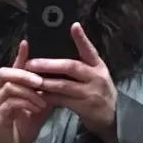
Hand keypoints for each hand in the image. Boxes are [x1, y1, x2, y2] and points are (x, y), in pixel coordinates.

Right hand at [0, 40, 50, 142]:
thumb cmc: (24, 125)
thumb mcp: (39, 105)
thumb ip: (45, 91)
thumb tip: (60, 78)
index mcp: (8, 86)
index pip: (13, 66)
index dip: (20, 55)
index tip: (27, 42)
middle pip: (5, 72)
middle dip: (24, 74)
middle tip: (40, 80)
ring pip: (9, 88)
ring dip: (28, 92)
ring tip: (43, 99)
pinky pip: (10, 104)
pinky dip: (25, 104)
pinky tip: (37, 108)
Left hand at [26, 23, 117, 142]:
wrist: (112, 116)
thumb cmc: (98, 91)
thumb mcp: (96, 74)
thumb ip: (82, 64)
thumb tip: (58, 52)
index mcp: (98, 66)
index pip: (89, 49)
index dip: (81, 38)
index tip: (73, 26)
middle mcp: (95, 77)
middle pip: (71, 67)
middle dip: (49, 64)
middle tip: (31, 63)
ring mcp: (90, 93)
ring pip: (64, 85)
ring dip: (45, 82)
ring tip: (30, 78)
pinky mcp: (84, 107)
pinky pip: (62, 100)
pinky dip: (49, 97)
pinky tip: (38, 94)